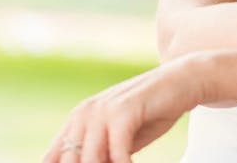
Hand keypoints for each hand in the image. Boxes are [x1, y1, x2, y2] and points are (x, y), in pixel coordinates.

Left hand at [43, 56, 205, 162]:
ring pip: (90, 159)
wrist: (182, 81)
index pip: (53, 157)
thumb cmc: (152, 112)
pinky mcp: (123, 112)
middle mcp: (84, 113)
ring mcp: (102, 110)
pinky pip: (117, 153)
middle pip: (71, 160)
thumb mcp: (119, 139)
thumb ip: (101, 155)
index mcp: (78, 119)